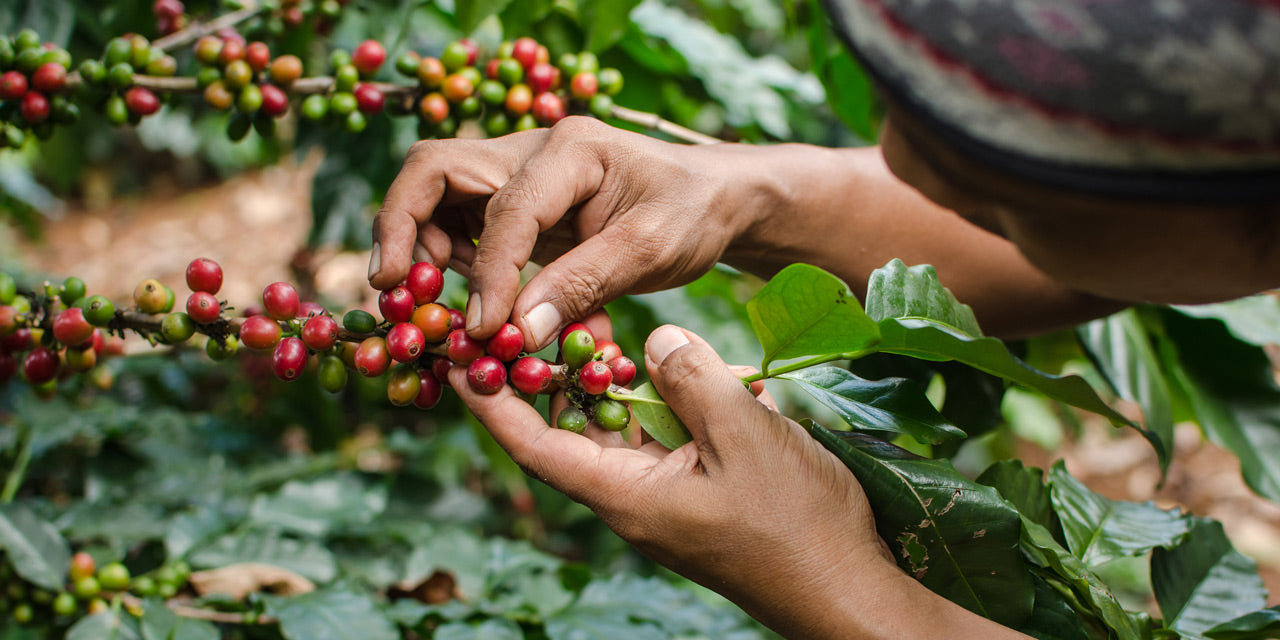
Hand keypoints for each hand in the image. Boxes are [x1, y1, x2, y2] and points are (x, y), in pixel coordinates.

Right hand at [368, 117, 757, 349]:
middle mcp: (531, 151)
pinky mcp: (517, 205)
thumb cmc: (691, 215)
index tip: (484, 329)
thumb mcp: (650, 251)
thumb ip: (582, 286)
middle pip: (434, 171)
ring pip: (437, 197)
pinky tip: (471, 303)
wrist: (713, 199)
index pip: (505, 207)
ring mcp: (518, 175)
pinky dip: (452, 263)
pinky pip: (462, 226)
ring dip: (421, 248)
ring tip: (427, 304)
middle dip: (402, 228)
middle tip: (392, 290)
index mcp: (570, 150)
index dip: (489, 273)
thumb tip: (516, 333)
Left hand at [450, 323, 900, 637]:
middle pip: (571, 431)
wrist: (846, 586)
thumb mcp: (743, 436)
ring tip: (602, 331)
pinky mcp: (697, 494)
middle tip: (541, 318)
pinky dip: (663, 403)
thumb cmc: (795, 523)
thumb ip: (691, 379)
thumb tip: (654, 340)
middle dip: (553, 376)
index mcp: (625, 495)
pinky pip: (662, 440)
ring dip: (614, 385)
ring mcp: (665, 498)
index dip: (493, 401)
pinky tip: (683, 371)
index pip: (535, 444)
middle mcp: (633, 498)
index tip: (462, 356)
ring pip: (620, 431)